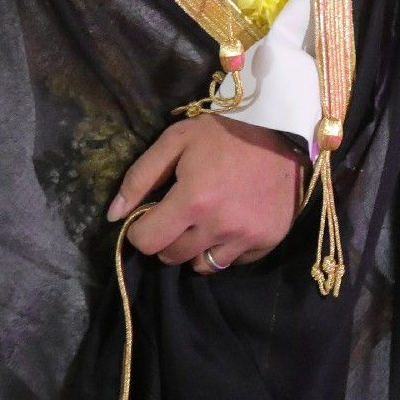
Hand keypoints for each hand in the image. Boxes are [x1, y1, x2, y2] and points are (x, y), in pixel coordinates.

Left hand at [110, 114, 304, 271]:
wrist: (286, 133)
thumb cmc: (226, 134)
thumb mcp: (178, 140)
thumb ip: (141, 177)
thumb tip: (113, 215)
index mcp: (193, 200)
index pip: (146, 241)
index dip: (140, 229)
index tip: (149, 215)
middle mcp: (218, 226)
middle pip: (171, 257)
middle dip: (167, 238)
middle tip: (179, 214)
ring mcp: (245, 238)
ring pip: (201, 266)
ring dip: (195, 248)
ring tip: (205, 221)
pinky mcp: (266, 243)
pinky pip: (232, 262)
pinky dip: (225, 248)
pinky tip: (231, 223)